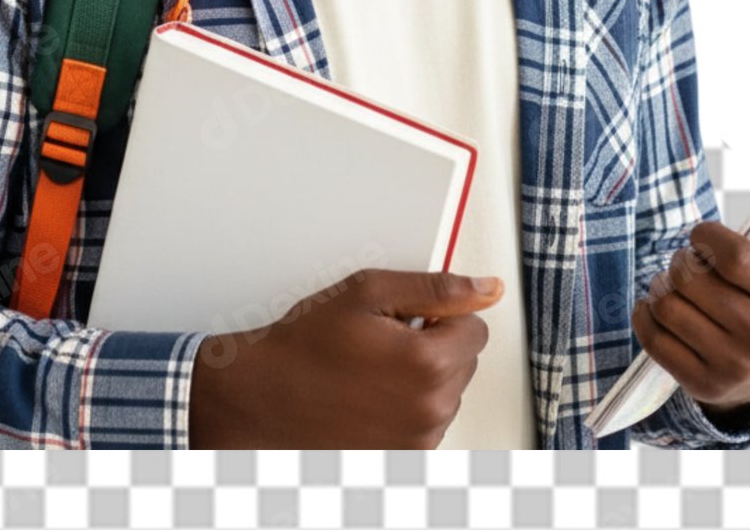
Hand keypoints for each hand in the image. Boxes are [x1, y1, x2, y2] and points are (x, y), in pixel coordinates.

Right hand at [188, 267, 505, 447]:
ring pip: (447, 393)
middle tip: (382, 339)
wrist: (262, 399)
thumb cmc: (305, 347)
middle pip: (464, 362)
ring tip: (371, 369)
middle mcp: (430, 410)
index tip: (407, 318)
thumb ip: (435, 288)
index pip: (475, 328)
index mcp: (427, 363)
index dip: (440, 315)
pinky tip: (370, 397)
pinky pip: (427, 423)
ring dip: (422, 378)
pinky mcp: (403, 460)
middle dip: (433, 345)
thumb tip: (486, 290)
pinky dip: (407, 408)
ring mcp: (418, 441)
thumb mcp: (368, 293)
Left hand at [631, 175, 749, 412]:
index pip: (732, 255)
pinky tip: (665, 310)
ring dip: (663, 285)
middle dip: (683, 260)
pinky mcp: (704, 385)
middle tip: (693, 263)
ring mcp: (734, 367)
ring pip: (667, 304)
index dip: (706, 236)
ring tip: (680, 286)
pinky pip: (651, 335)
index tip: (705, 236)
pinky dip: (647, 313)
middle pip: (691, 277)